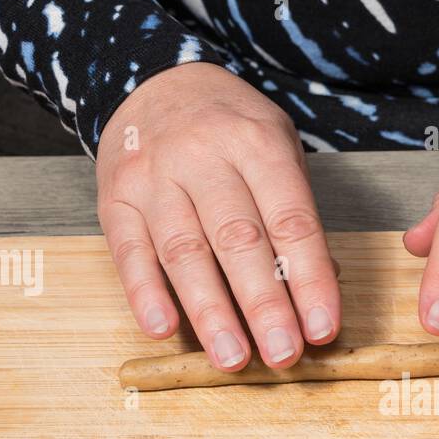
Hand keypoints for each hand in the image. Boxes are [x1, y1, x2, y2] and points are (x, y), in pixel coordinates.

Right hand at [96, 63, 337, 369]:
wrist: (154, 80)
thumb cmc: (229, 129)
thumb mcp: (276, 149)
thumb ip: (295, 213)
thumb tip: (320, 282)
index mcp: (256, 144)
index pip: (291, 221)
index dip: (309, 279)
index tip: (323, 328)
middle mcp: (203, 157)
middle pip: (239, 241)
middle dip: (264, 305)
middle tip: (283, 354)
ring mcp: (154, 178)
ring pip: (184, 252)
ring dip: (210, 312)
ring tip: (232, 358)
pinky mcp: (115, 198)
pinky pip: (129, 251)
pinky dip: (145, 293)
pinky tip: (163, 329)